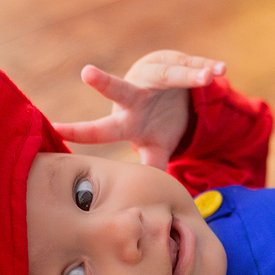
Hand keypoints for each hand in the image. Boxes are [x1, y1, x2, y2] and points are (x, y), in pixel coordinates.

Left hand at [52, 50, 225, 168]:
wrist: (174, 90)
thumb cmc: (157, 125)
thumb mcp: (154, 149)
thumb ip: (151, 170)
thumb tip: (152, 212)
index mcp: (127, 121)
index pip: (101, 131)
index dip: (79, 132)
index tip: (53, 128)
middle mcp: (136, 96)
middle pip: (121, 92)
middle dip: (105, 84)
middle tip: (86, 74)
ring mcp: (156, 76)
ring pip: (170, 74)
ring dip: (190, 76)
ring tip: (209, 78)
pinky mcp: (177, 63)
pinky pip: (194, 67)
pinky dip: (207, 69)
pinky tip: (221, 71)